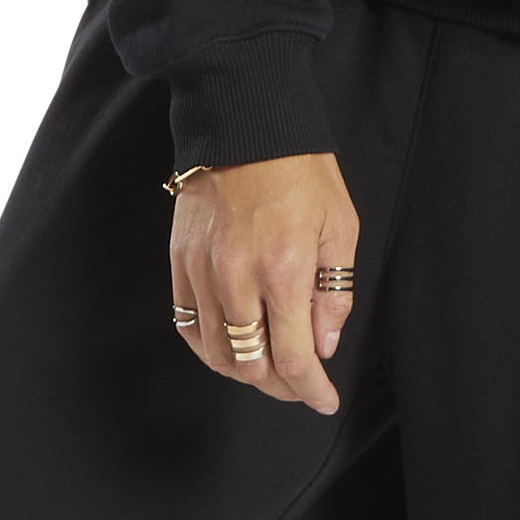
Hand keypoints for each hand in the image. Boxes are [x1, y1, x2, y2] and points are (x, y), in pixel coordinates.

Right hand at [169, 152, 358, 412]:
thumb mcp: (340, 223)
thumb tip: (324, 344)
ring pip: (218, 353)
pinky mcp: (179, 260)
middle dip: (282, 385)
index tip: (325, 400)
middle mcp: (238, 277)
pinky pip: (188, 325)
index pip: (294, 357)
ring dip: (246, 372)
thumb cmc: (300, 167)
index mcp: (284, 267)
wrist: (246, 120)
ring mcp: (202, 270)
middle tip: (302, 383)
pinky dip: (210, 347)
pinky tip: (231, 345)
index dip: (311, 389)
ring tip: (270, 367)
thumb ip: (333, 290)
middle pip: (252, 365)